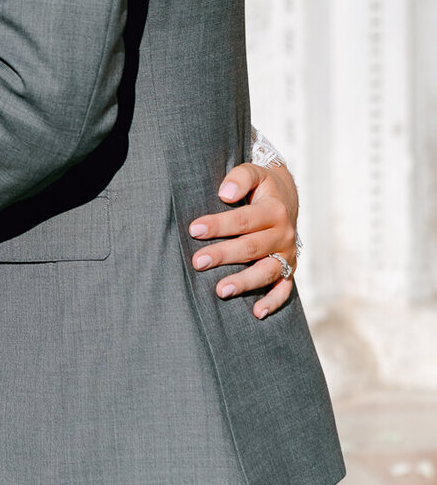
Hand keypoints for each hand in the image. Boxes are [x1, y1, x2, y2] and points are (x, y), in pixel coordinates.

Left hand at [188, 162, 298, 318]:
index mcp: (274, 210)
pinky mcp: (289, 269)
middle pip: (251, 247)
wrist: (286, 197)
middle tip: (197, 262)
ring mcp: (287, 254)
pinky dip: (273, 301)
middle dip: (223, 255)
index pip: (244, 220)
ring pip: (267, 271)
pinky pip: (284, 289)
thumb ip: (240, 177)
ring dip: (244, 282)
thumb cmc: (261, 186)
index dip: (219, 225)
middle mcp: (283, 234)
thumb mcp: (254, 172)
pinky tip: (257, 312)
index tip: (194, 230)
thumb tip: (225, 193)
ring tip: (220, 290)